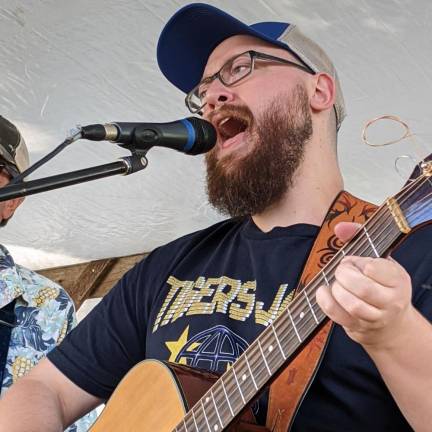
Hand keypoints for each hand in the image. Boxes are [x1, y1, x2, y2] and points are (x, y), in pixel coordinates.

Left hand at [316, 222, 414, 348]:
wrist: (391, 324)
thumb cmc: (381, 283)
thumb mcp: (379, 258)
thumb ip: (359, 236)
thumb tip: (340, 227)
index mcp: (397, 279)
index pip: (374, 269)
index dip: (358, 262)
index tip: (353, 261)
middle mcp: (391, 300)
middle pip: (363, 288)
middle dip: (344, 275)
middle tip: (341, 271)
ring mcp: (376, 317)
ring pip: (352, 305)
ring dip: (337, 290)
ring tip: (337, 284)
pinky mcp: (359, 327)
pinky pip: (338, 316)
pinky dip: (326, 302)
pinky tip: (324, 292)